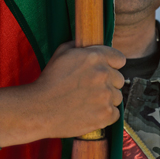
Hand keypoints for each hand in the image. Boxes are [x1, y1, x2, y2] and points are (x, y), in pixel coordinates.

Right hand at [0, 42, 125, 146]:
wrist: (39, 109)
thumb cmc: (49, 81)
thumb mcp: (61, 53)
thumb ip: (80, 47)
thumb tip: (90, 44)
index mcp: (95, 57)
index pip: (119, 58)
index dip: (112, 65)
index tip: (105, 71)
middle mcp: (103, 74)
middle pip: (119, 79)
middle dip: (108, 83)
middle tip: (90, 89)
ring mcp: (106, 95)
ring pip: (117, 97)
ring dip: (106, 99)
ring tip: (87, 102)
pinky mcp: (105, 114)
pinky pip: (115, 113)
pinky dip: (105, 115)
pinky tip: (90, 112)